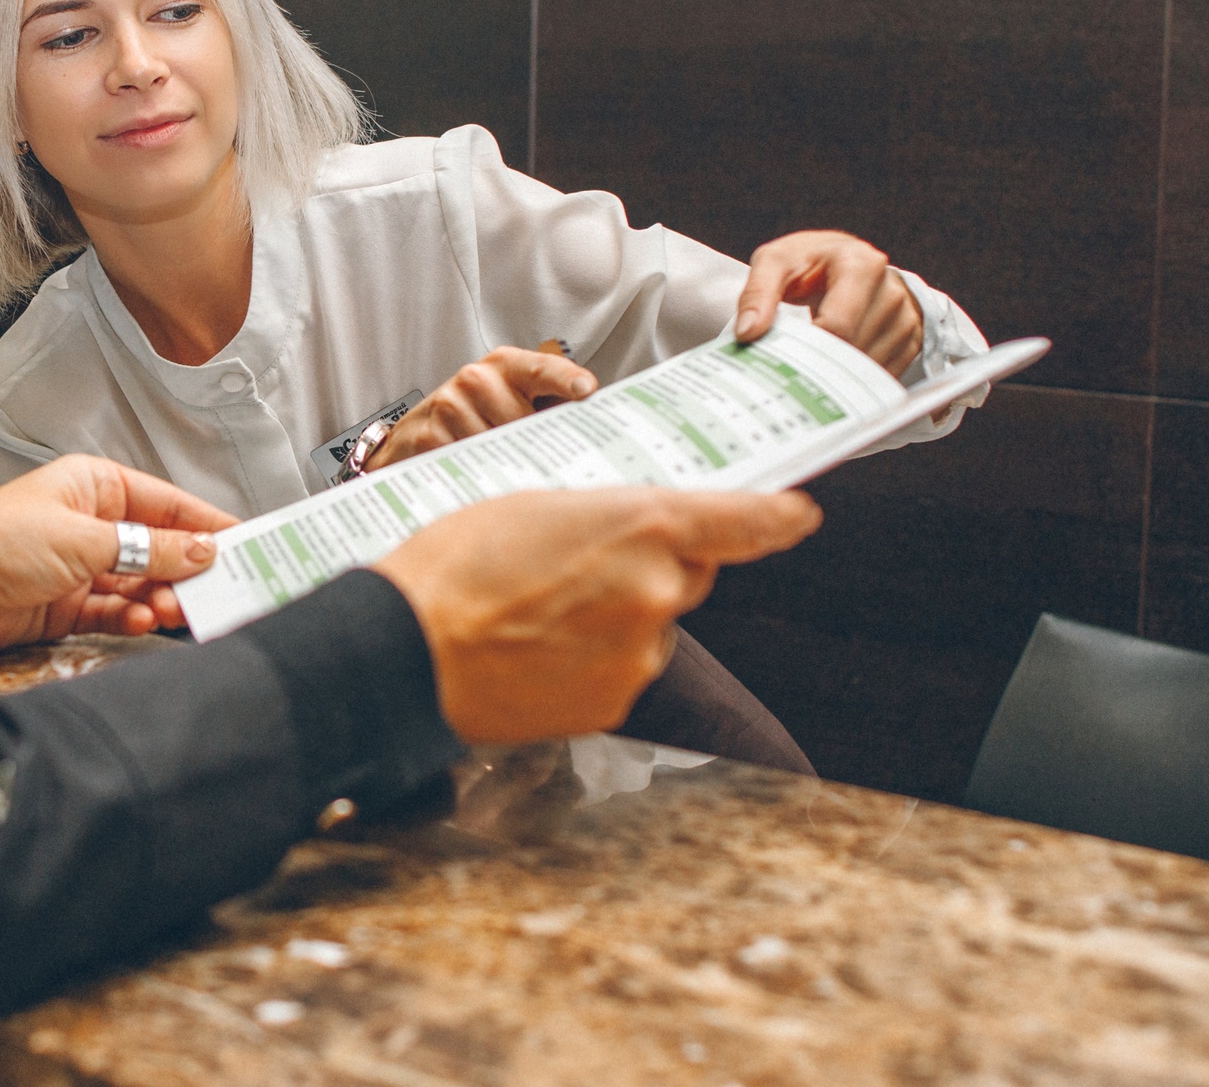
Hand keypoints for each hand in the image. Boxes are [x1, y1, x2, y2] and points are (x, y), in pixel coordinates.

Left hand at [0, 455, 238, 655]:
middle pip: (159, 549)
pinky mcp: (68, 607)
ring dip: (159, 599)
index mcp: (96, 487)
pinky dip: (131, 619)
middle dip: (186, 571)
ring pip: (141, 585)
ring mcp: (81, 567)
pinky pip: (115, 612)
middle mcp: (93, 524)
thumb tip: (203, 550)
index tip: (248, 544)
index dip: (208, 525)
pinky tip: (140, 623)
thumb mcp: (82, 539)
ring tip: (170, 610)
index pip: (169, 505)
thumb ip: (147, 548)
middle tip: (216, 592)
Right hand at [365, 341, 596, 471]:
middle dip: (533, 445)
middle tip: (539, 460)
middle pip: (522, 422)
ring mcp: (450, 404)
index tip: (586, 389)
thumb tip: (594, 428)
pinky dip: (478, 474)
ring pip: (497, 447)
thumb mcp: (514, 399)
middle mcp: (477, 378)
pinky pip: (468, 464)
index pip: (542, 369)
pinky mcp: (429, 434)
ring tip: (501, 465)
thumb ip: (549, 408)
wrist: (418, 432)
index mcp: (507, 365)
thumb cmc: (480, 416)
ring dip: (506, 464)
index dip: (565, 379)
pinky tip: (477, 471)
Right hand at [372, 487, 820, 744]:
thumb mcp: (535, 505)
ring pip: (649, 627)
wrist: (410, 651)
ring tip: (538, 611)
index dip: (777, 518)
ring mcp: (639, 655)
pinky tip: (536, 650)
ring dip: (614, 618)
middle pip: (685, 575)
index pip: (743, 523)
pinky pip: (621, 670)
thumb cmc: (454, 567)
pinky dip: (591, 660)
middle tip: (577, 565)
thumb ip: (604, 520)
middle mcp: (657, 593)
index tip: (797, 516)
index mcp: (642, 527)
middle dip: (648, 569)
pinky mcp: (614, 703)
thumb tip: (629, 541)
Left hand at [734, 230, 923, 375]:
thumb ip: (757, 293)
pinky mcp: (911, 338)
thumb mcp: (775, 262)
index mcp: (860, 264)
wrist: (842, 258)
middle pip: (855, 351)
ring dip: (838, 377)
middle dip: (821, 365)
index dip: (809, 349)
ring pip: (870, 369)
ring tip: (813, 366)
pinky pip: (884, 374)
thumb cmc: (807, 260)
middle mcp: (891, 290)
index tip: (784, 360)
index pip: (838, 325)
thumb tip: (748, 332)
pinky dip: (857, 380)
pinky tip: (834, 372)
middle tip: (794, 370)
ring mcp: (905, 316)